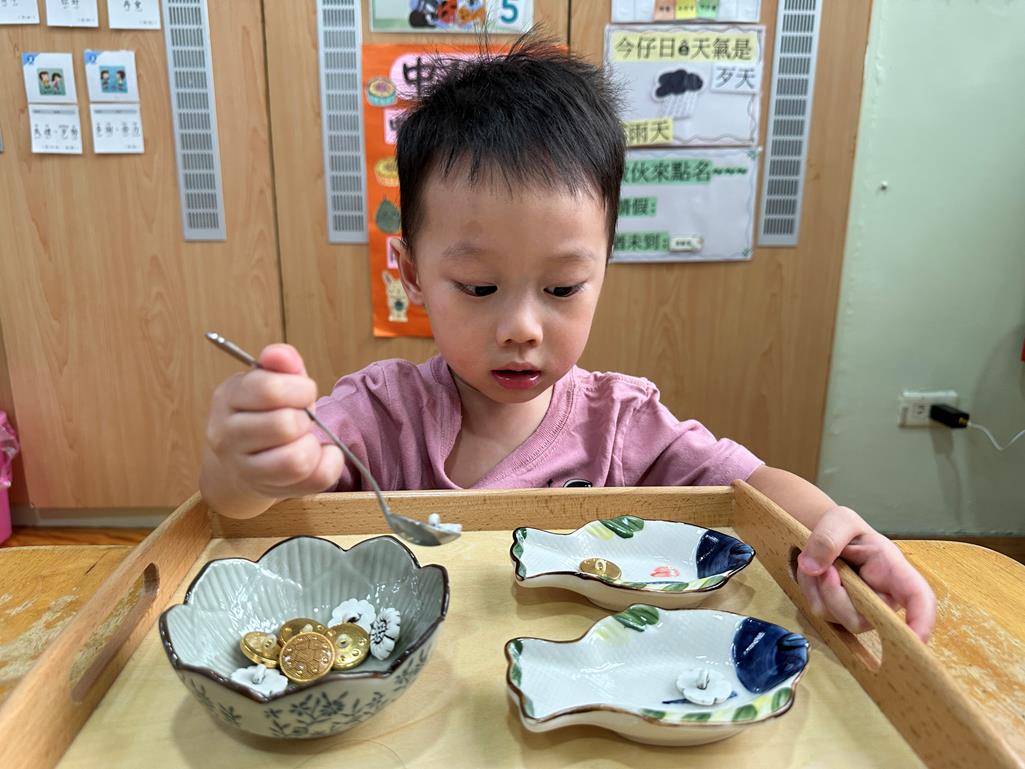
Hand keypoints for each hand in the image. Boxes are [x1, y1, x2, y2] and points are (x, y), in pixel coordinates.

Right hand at [204, 344, 343, 499]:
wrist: (241, 460)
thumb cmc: (265, 412)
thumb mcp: (271, 380)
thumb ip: (281, 364)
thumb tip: (281, 354)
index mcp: (228, 398)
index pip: (268, 389)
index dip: (299, 388)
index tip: (303, 392)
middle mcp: (227, 436)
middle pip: (284, 425)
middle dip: (305, 418)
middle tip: (302, 417)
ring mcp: (244, 468)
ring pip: (296, 460)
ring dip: (312, 444)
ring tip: (305, 437)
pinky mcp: (269, 489)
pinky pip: (314, 479)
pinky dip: (329, 463)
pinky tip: (320, 454)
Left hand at [796, 506, 935, 641]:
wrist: (826, 536)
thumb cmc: (845, 529)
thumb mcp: (840, 520)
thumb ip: (828, 538)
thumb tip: (811, 568)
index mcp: (893, 571)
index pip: (918, 598)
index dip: (921, 620)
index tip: (917, 638)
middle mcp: (881, 597)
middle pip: (863, 619)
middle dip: (835, 595)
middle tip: (826, 567)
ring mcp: (860, 609)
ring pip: (837, 617)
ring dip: (817, 587)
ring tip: (819, 561)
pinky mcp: (839, 614)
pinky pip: (820, 610)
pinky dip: (809, 589)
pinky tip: (814, 572)